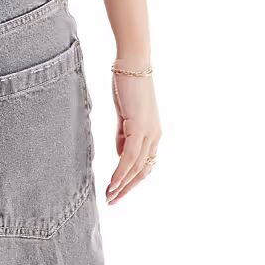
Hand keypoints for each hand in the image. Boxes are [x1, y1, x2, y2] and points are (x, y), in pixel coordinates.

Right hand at [105, 63, 161, 204]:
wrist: (132, 63)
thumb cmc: (126, 84)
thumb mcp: (124, 115)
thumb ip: (123, 134)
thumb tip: (120, 155)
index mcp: (152, 134)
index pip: (144, 165)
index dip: (131, 181)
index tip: (117, 191)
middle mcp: (155, 136)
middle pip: (143, 171)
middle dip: (127, 189)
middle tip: (112, 201)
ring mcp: (148, 133)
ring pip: (136, 167)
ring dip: (122, 184)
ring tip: (109, 196)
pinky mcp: (139, 127)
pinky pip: (129, 157)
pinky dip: (121, 172)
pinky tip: (112, 182)